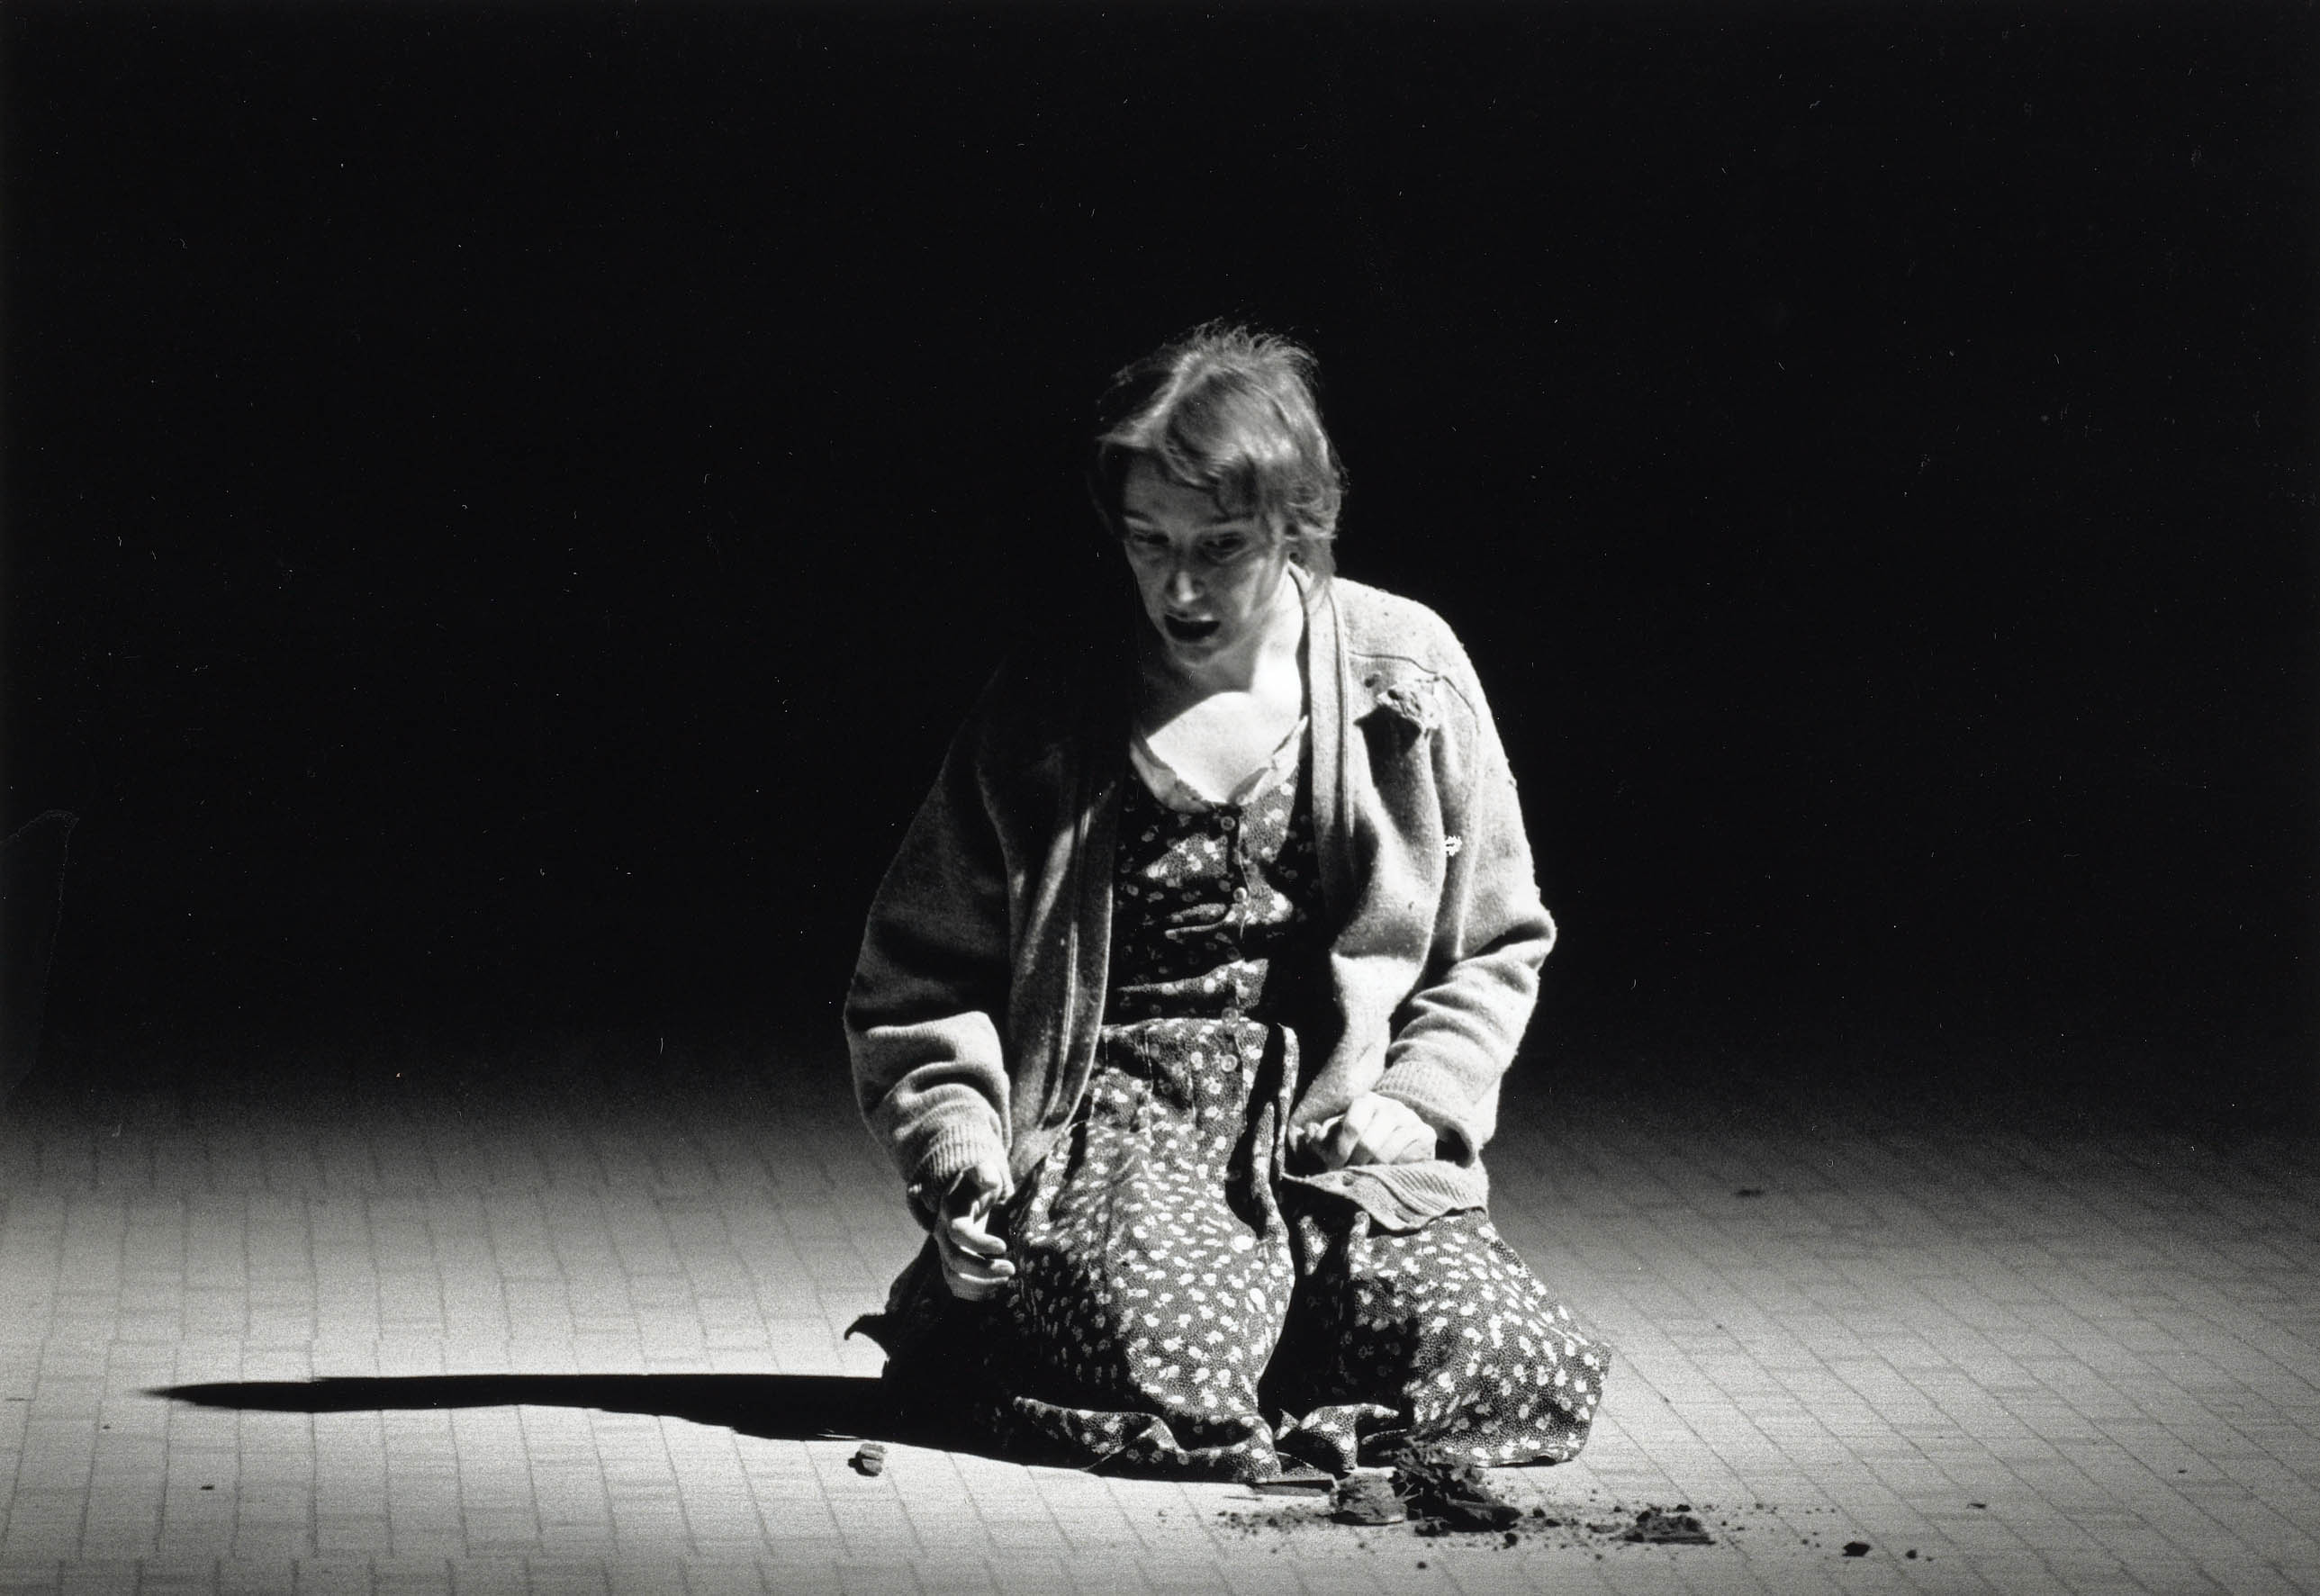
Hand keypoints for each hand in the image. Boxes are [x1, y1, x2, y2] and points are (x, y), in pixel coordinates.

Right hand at [932, 1156, 1015, 1301]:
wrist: (965, 1193)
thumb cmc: (978, 1182)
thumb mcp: (982, 1170)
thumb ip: (984, 1172)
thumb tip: (989, 1181)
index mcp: (950, 1212)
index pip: (959, 1233)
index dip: (979, 1243)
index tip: (1003, 1246)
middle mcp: (943, 1234)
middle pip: (955, 1260)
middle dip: (983, 1269)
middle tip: (1011, 1269)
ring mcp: (946, 1250)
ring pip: (953, 1277)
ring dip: (980, 1284)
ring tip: (1006, 1280)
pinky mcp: (952, 1262)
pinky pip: (955, 1286)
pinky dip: (973, 1293)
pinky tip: (995, 1287)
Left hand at [1302, 1093, 1438, 1169]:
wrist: (1402, 1140)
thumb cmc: (1364, 1138)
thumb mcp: (1339, 1137)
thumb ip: (1322, 1137)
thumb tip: (1309, 1132)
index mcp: (1366, 1101)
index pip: (1352, 1127)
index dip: (1340, 1151)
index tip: (1333, 1167)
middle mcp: (1390, 1106)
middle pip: (1368, 1143)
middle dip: (1354, 1164)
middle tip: (1349, 1176)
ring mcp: (1410, 1118)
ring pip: (1386, 1153)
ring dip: (1371, 1170)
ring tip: (1364, 1176)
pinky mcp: (1425, 1133)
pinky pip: (1405, 1157)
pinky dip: (1391, 1169)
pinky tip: (1385, 1172)